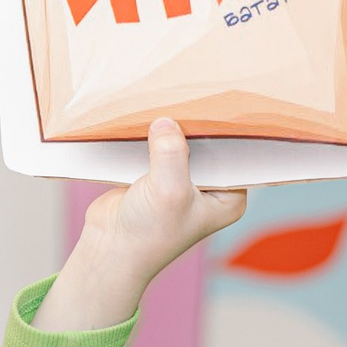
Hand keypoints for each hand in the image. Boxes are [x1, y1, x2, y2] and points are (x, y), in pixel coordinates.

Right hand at [33, 118, 245, 332]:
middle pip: (209, 146)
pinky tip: (148, 116)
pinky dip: (154, 136)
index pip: (237, 154)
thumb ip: (171, 154)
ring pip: (183, 144)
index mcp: (229, 197)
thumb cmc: (147, 234)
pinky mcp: (157, 175)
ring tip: (170, 99)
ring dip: (174, 129)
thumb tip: (165, 121)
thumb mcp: (168, 191)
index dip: (229, 131)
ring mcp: (183, 181)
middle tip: (191, 95)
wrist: (108, 250)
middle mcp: (210, 189)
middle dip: (198, 127)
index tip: (219, 104)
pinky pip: (161, 146)